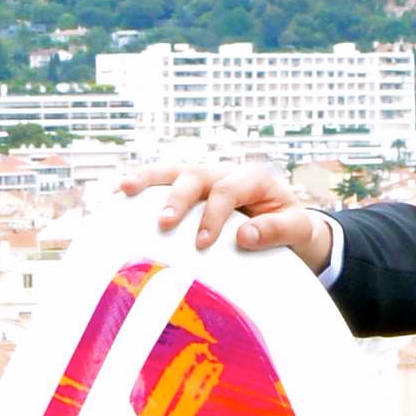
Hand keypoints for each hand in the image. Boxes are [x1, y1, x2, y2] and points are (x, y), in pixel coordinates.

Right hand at [119, 150, 332, 268]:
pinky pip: (163, 184)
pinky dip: (141, 187)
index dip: (215, 214)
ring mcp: (206, 181)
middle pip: (196, 175)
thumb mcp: (299, 230)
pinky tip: (117, 195)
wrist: (289, 227)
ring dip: (148, 180)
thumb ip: (278, 231)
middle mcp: (226, 173)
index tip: (203, 243)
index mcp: (254, 178)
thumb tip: (245, 237)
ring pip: (173, 172)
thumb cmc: (292, 230)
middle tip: (164, 223)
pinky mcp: (190, 192)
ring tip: (123, 189)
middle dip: (178, 197)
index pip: (229, 189)